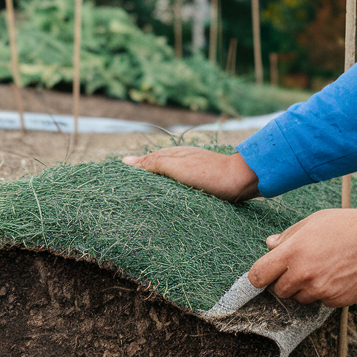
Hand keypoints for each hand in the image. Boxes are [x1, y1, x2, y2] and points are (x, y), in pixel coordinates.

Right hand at [122, 147, 259, 201]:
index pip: (143, 162)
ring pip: (166, 179)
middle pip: (154, 170)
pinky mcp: (201, 183)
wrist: (242, 180)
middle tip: (123, 196)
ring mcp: (191, 171)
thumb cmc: (209, 174)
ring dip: (154, 188)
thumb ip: (153, 163)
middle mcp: (180, 161)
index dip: (130, 171)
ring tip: (141, 202)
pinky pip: (177, 187)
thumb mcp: (176, 167)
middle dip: (140, 181)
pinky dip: (168, 193)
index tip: (114, 182)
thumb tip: (126, 161)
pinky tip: (166, 202)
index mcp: (171, 155)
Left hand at [249, 204, 356, 307]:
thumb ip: (288, 236)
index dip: (259, 276)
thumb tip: (270, 244)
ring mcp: (320, 289)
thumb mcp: (314, 221)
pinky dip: (324, 293)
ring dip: (305, 288)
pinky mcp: (335, 300)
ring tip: (323, 269)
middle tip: (302, 267)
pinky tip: (337, 276)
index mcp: (293, 252)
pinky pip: (320, 301)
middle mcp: (303, 274)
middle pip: (278, 290)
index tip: (264, 274)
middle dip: (285, 281)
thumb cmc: (348, 226)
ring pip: (299, 298)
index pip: (258, 275)